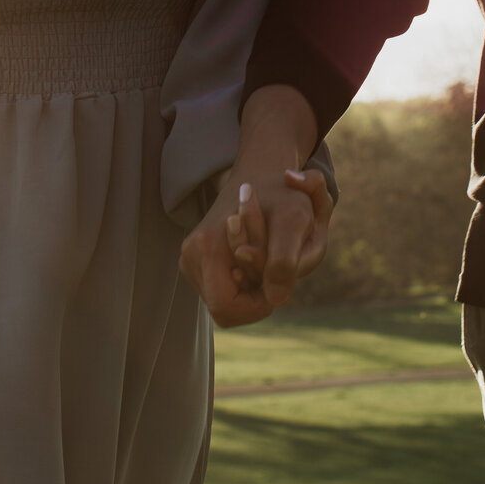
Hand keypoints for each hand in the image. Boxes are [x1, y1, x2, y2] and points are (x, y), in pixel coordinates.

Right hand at [181, 156, 331, 327]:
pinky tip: (254, 256)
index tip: (276, 282)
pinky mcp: (196, 260)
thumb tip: (275, 300)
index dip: (257, 306)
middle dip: (254, 296)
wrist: (265, 174)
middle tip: (273, 266)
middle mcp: (190, 255)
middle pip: (223, 308)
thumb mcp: (294, 222)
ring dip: (250, 288)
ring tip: (264, 256)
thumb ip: (285, 262)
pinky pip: (220, 289)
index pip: (225, 309)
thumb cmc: (282, 196)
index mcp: (206, 248)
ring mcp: (190, 258)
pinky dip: (242, 282)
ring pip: (223, 300)